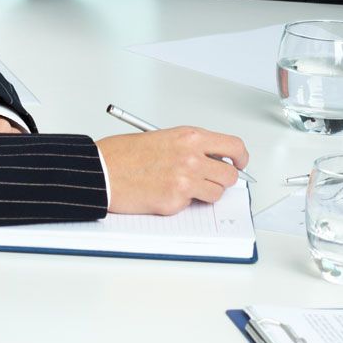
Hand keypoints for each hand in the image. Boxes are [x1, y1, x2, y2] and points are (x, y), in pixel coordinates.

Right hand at [97, 127, 249, 214]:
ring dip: (204, 193)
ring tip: (183, 187)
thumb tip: (213, 159)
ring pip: (216, 193)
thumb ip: (192, 147)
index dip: (241, 158)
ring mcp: (185, 180)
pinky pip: (192, 205)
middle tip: (210, 180)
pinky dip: (182, 203)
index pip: (234, 146)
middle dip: (223, 180)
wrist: (102, 171)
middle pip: (230, 175)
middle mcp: (191, 157)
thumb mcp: (164, 138)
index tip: (239, 164)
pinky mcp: (175, 201)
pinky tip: (163, 193)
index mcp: (190, 137)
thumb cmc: (124, 154)